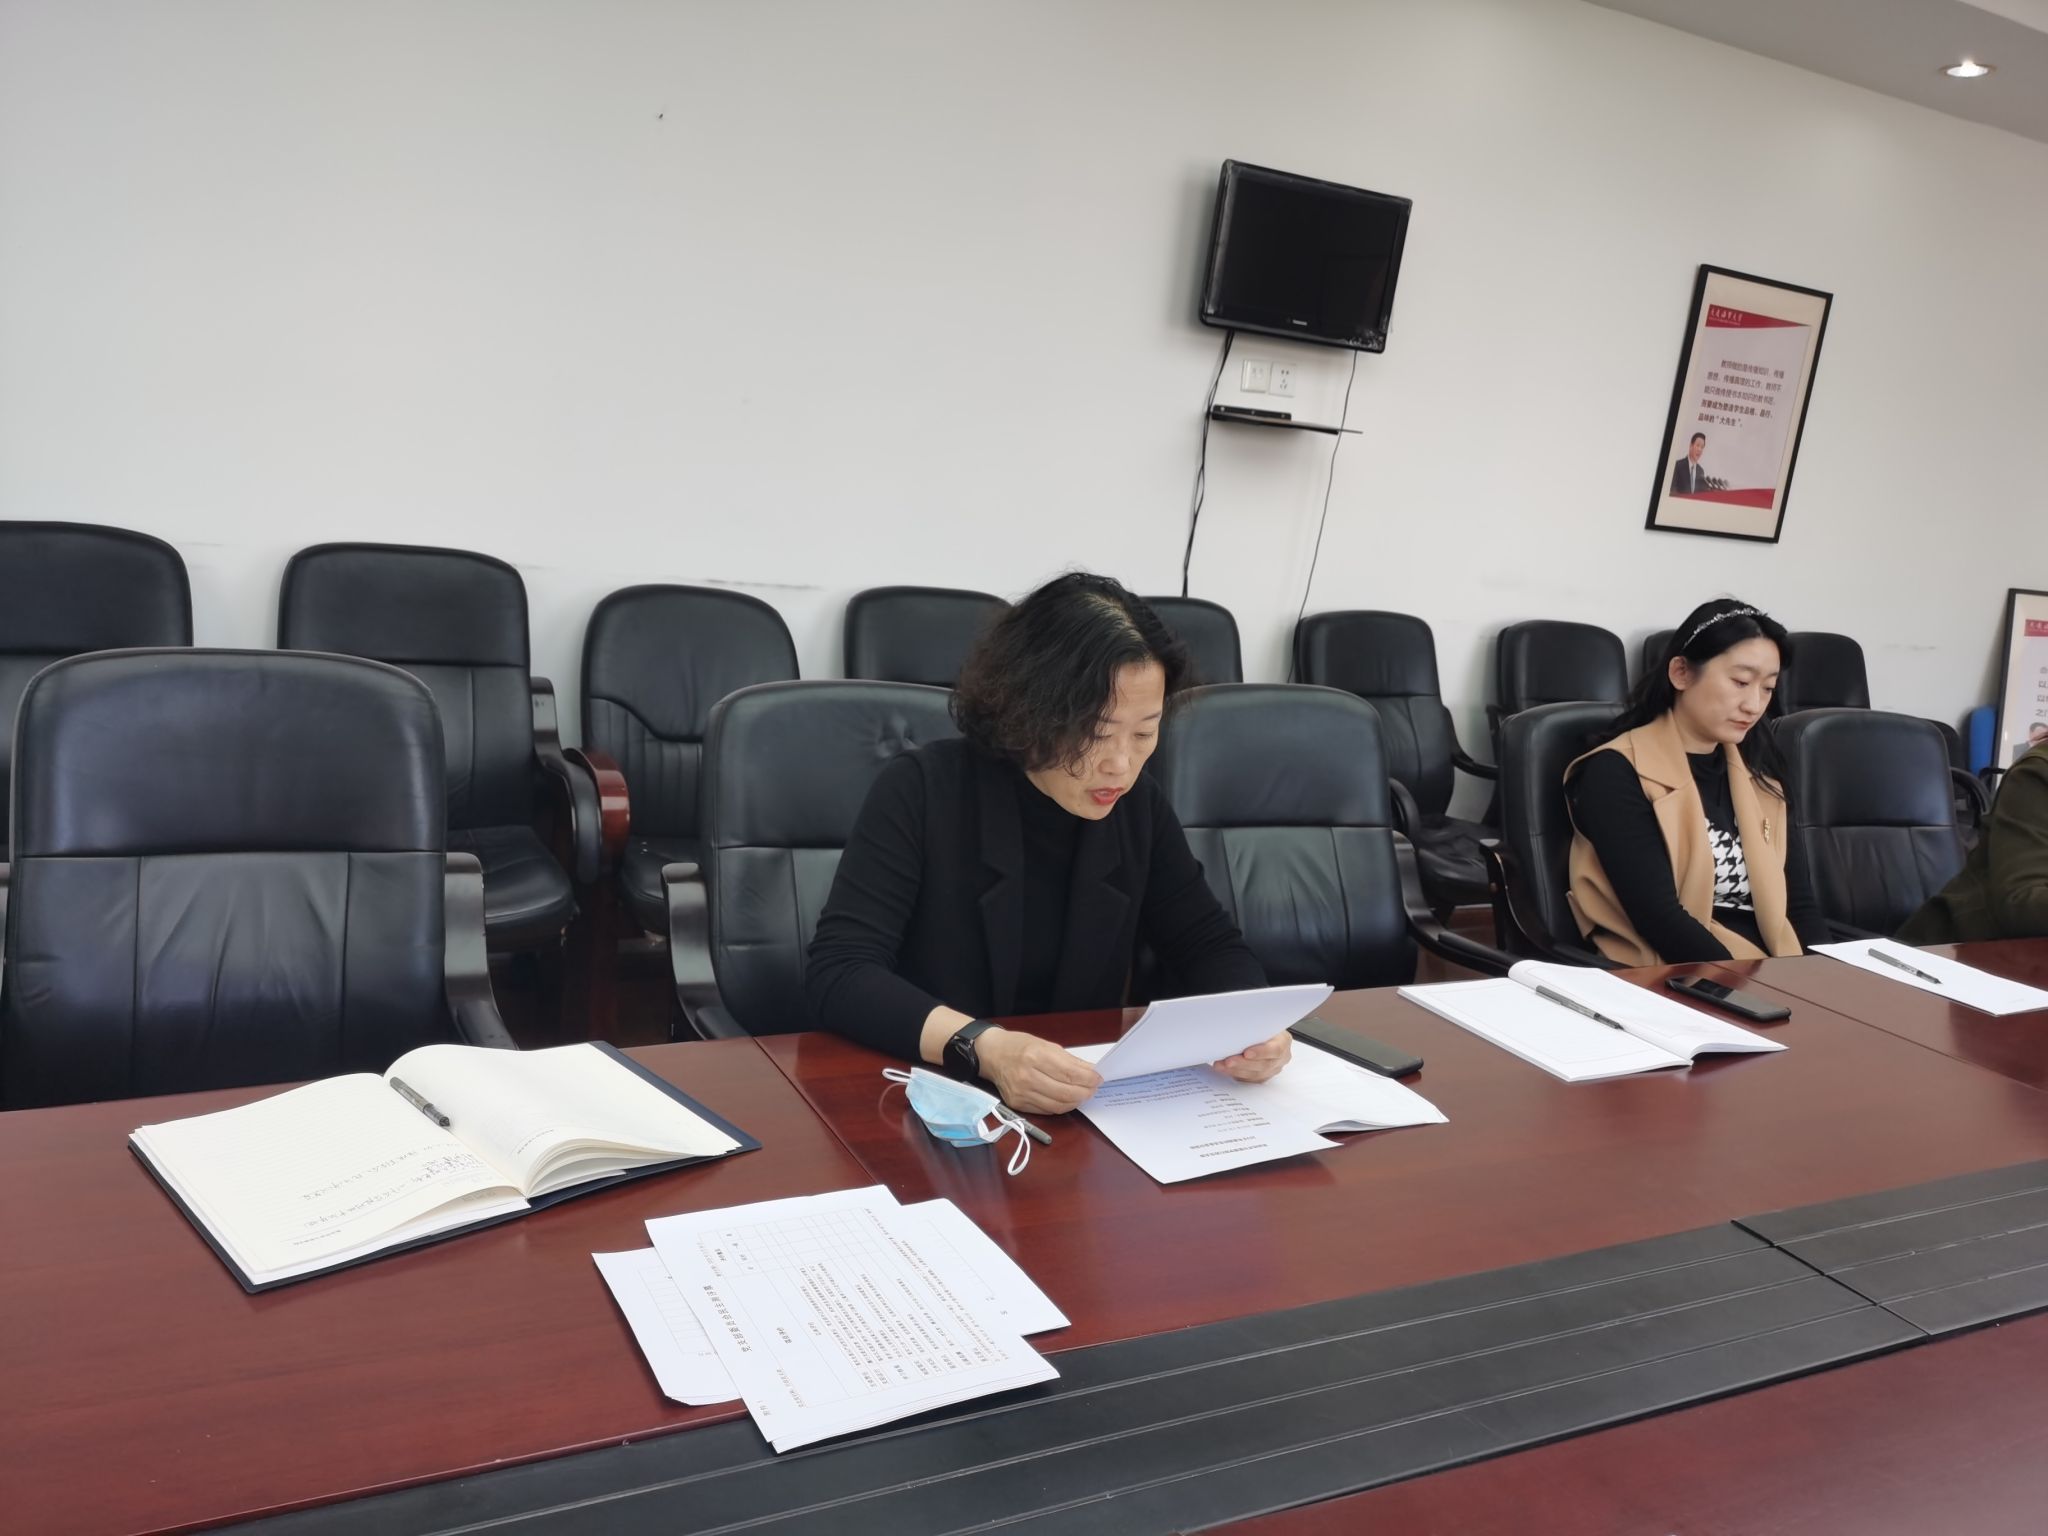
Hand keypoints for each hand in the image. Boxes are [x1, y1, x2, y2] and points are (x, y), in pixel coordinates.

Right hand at [975, 1028, 1101, 1114]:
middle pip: (1066, 1093)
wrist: (990, 1054)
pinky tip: (1066, 1099)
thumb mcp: (1046, 1044)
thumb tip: (1091, 1072)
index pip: (1070, 1074)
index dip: (1088, 1079)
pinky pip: (1046, 1110)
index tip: (1098, 1079)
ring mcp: (1021, 1093)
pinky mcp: (1017, 1104)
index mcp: (1035, 1056)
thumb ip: (1069, 1060)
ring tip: (1081, 1094)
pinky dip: (1060, 1106)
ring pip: (1058, 1106)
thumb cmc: (1019, 1045)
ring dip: (1075, 1102)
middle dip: (1085, 1092)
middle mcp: (1027, 1076)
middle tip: (1092, 1089)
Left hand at [1214, 1030, 1291, 1082]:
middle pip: (1264, 1065)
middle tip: (1228, 1061)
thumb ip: (1254, 1026)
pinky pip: (1249, 1079)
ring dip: (1236, 1070)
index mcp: (1284, 1041)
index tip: (1246, 1053)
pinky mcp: (1262, 1076)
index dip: (1261, 1052)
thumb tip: (1237, 1025)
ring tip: (1221, 1065)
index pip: (1276, 1050)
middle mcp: (1281, 1058)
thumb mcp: (1262, 1021)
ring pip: (1255, 1074)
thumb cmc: (1262, 1025)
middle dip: (1243, 1063)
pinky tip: (1224, 1069)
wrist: (1264, 1033)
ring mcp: (1273, 1069)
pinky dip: (1235, 1074)